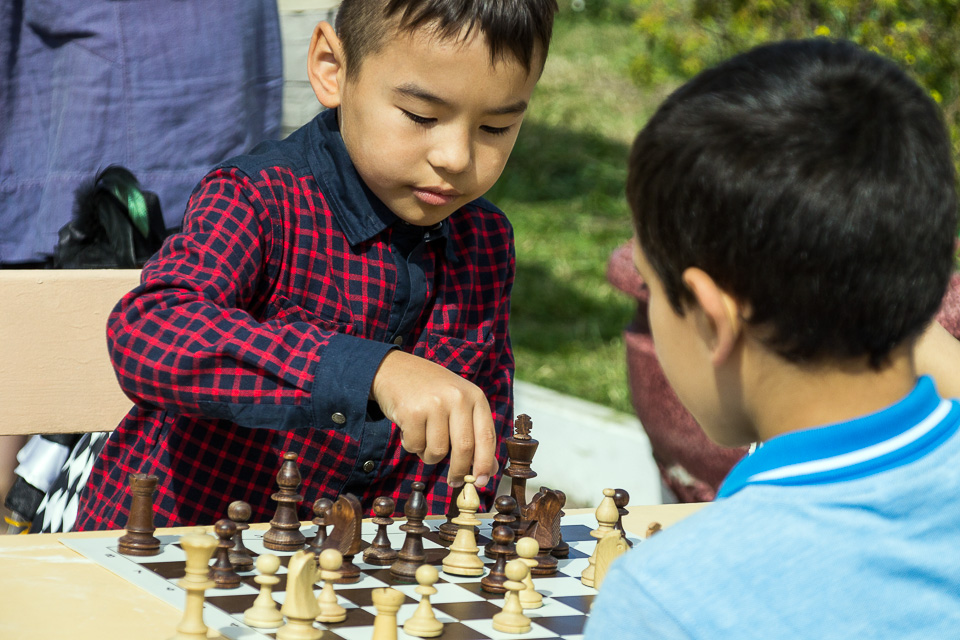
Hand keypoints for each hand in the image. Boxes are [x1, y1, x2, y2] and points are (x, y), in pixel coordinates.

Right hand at [370, 349, 498, 486]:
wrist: (394, 369)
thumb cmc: (431, 391)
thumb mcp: (459, 404)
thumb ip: (475, 433)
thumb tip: (489, 470)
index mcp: (474, 396)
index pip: (487, 436)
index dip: (485, 463)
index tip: (483, 481)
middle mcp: (457, 398)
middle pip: (464, 448)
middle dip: (460, 471)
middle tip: (455, 482)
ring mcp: (434, 404)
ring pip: (438, 451)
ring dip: (430, 455)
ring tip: (424, 439)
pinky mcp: (411, 412)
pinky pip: (415, 446)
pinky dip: (412, 445)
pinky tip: (410, 430)